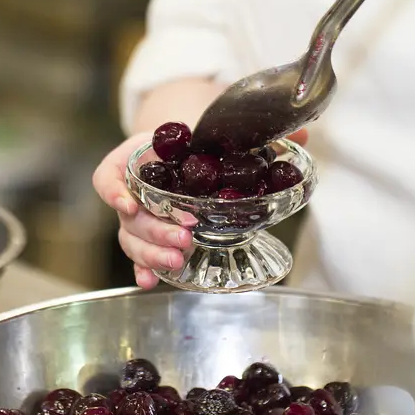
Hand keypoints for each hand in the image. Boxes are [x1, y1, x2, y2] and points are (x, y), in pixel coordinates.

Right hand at [93, 129, 309, 288]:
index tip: (129, 202)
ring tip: (178, 260)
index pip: (109, 174)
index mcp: (140, 158)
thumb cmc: (201, 139)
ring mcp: (139, 215)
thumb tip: (305, 137)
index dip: (114, 190)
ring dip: (152, 253)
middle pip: (129, 215)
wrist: (190, 146)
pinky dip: (143, 270)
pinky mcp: (150, 235)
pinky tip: (151, 282)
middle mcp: (134, 189)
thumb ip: (257, 136)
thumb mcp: (218, 132)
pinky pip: (138, 256)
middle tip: (184, 237)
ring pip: (132, 239)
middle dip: (154, 230)